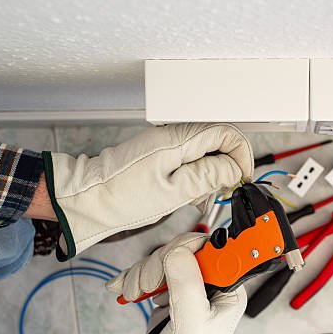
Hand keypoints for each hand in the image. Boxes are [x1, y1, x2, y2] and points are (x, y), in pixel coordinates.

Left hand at [42, 123, 253, 259]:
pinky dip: (196, 177)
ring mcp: (166, 144)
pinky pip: (189, 160)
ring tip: (201, 199)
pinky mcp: (160, 154)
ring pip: (205, 153)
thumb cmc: (123, 197)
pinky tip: (189, 196)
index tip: (242, 178)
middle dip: (226, 167)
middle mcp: (174, 135)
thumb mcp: (174, 192)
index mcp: (178, 140)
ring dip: (211, 175)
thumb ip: (208, 176)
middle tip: (222, 192)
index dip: (241, 155)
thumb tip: (234, 168)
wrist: (90, 199)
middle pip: (218, 142)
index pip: (226, 134)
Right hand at [107, 233, 246, 333]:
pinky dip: (135, 278)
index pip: (211, 248)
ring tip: (135, 293)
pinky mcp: (168, 290)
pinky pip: (150, 270)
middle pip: (181, 250)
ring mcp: (187, 285)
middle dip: (157, 265)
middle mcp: (210, 283)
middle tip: (147, 285)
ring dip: (142, 273)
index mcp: (228, 287)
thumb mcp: (192, 320)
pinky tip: (127, 290)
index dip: (187, 249)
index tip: (168, 261)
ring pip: (162, 258)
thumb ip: (187, 283)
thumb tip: (179, 250)